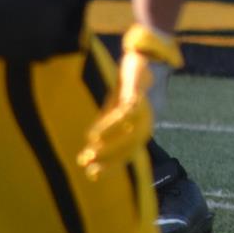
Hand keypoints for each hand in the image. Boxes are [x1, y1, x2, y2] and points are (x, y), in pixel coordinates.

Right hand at [78, 24, 181, 177]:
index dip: (112, 165)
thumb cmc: (129, 86)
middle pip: (132, 146)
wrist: (145, 56)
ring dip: (109, 145)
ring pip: (130, 132)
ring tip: (89, 152)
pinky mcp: (137, 91)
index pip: (129, 152)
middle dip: (110, 160)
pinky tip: (93, 134)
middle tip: (88, 169)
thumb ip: (108, 125)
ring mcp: (143, 105)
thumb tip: (90, 148)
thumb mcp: (116, 107)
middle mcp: (146, 119)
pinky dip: (109, 125)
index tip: (92, 176)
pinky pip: (125, 112)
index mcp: (141, 125)